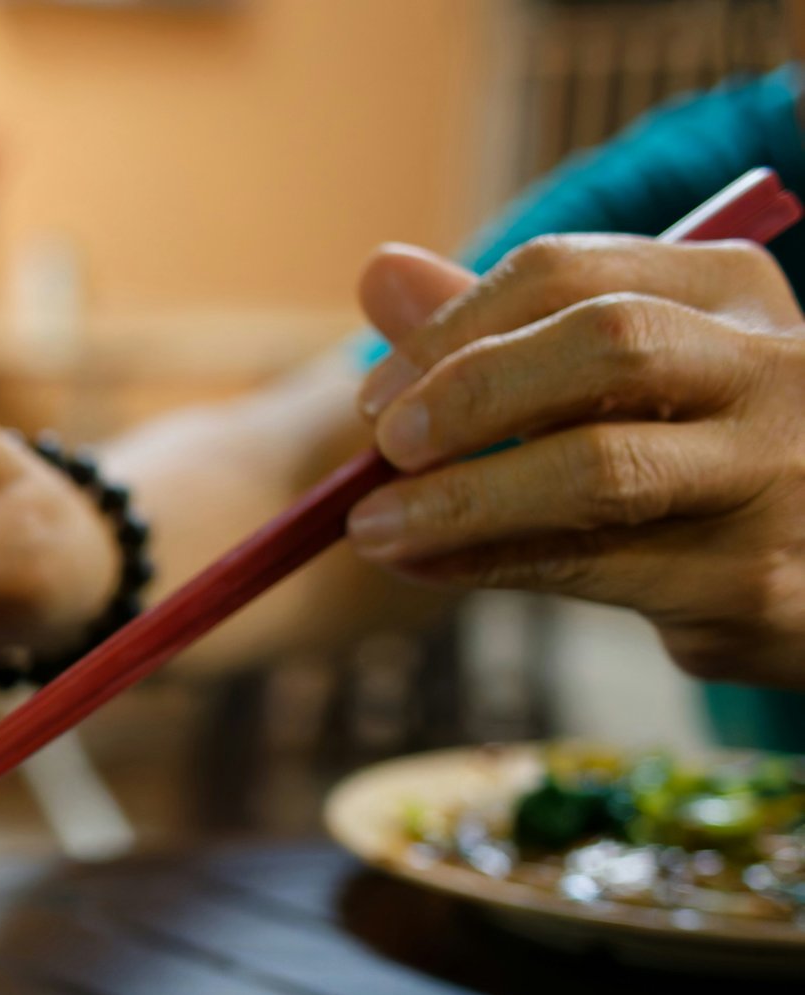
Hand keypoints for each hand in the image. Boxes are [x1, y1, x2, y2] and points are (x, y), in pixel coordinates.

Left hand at [350, 235, 804, 685]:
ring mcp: (772, 474)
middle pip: (603, 345)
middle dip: (470, 394)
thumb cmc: (699, 456)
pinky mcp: (749, 579)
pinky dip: (488, 564)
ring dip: (462, 499)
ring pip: (598, 469)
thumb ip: (505, 329)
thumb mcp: (621, 377)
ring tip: (373, 527)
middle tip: (382, 449)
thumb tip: (380, 270)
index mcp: (731, 291)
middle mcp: (772, 366)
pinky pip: (592, 567)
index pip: (569, 273)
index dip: (453, 330)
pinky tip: (424, 566)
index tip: (376, 395)